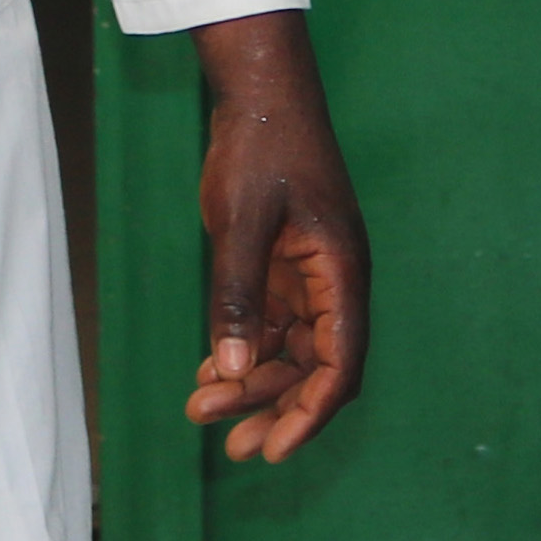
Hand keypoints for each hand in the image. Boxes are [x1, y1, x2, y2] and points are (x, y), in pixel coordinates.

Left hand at [183, 10, 369, 461]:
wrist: (260, 91)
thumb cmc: (261, 147)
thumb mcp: (242, 222)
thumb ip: (237, 296)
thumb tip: (229, 369)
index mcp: (341, 272)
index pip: (339, 363)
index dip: (311, 413)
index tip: (275, 449)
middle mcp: (332, 282)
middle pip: (312, 366)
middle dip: (271, 407)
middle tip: (228, 447)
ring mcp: (309, 275)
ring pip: (287, 350)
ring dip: (250, 383)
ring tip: (199, 412)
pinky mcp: (283, 266)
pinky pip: (268, 325)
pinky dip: (241, 351)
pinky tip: (206, 375)